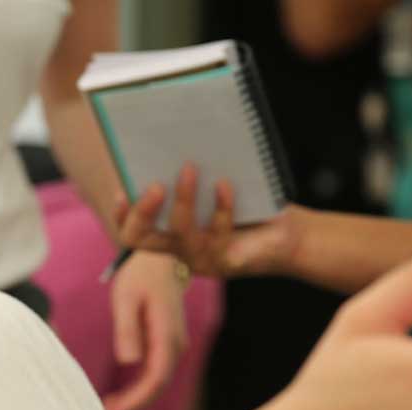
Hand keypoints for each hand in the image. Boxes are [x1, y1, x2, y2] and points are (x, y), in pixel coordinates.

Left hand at [103, 250, 188, 409]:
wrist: (159, 257)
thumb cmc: (140, 274)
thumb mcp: (126, 298)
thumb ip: (127, 329)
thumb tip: (128, 362)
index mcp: (167, 334)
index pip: (156, 378)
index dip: (135, 400)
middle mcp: (176, 344)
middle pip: (158, 386)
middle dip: (133, 406)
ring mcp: (174, 345)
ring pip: (158, 382)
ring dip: (136, 400)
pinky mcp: (166, 345)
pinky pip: (156, 374)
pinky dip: (139, 389)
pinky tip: (120, 397)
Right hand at [114, 163, 303, 278]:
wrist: (290, 237)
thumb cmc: (252, 208)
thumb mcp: (217, 188)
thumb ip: (195, 177)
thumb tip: (174, 143)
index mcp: (171, 233)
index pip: (133, 231)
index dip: (121, 214)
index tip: (122, 188)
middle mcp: (180, 249)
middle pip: (140, 239)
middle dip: (141, 211)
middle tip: (154, 184)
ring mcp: (201, 258)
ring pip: (180, 231)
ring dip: (183, 197)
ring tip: (190, 167)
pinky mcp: (225, 263)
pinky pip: (216, 233)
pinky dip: (220, 205)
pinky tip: (225, 184)